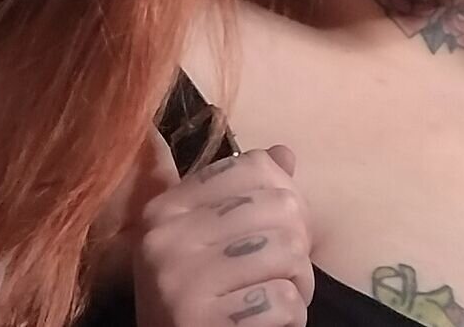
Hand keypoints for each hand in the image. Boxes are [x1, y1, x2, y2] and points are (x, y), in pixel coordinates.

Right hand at [123, 130, 314, 326]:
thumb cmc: (198, 303)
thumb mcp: (207, 244)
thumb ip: (241, 196)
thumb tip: (283, 154)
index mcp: (165, 208)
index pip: (253, 166)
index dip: (285, 198)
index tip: (275, 231)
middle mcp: (164, 237)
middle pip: (281, 207)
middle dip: (297, 247)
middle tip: (281, 276)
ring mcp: (179, 280)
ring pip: (288, 252)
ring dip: (298, 285)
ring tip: (276, 300)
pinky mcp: (199, 320)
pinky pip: (283, 300)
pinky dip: (291, 317)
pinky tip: (268, 325)